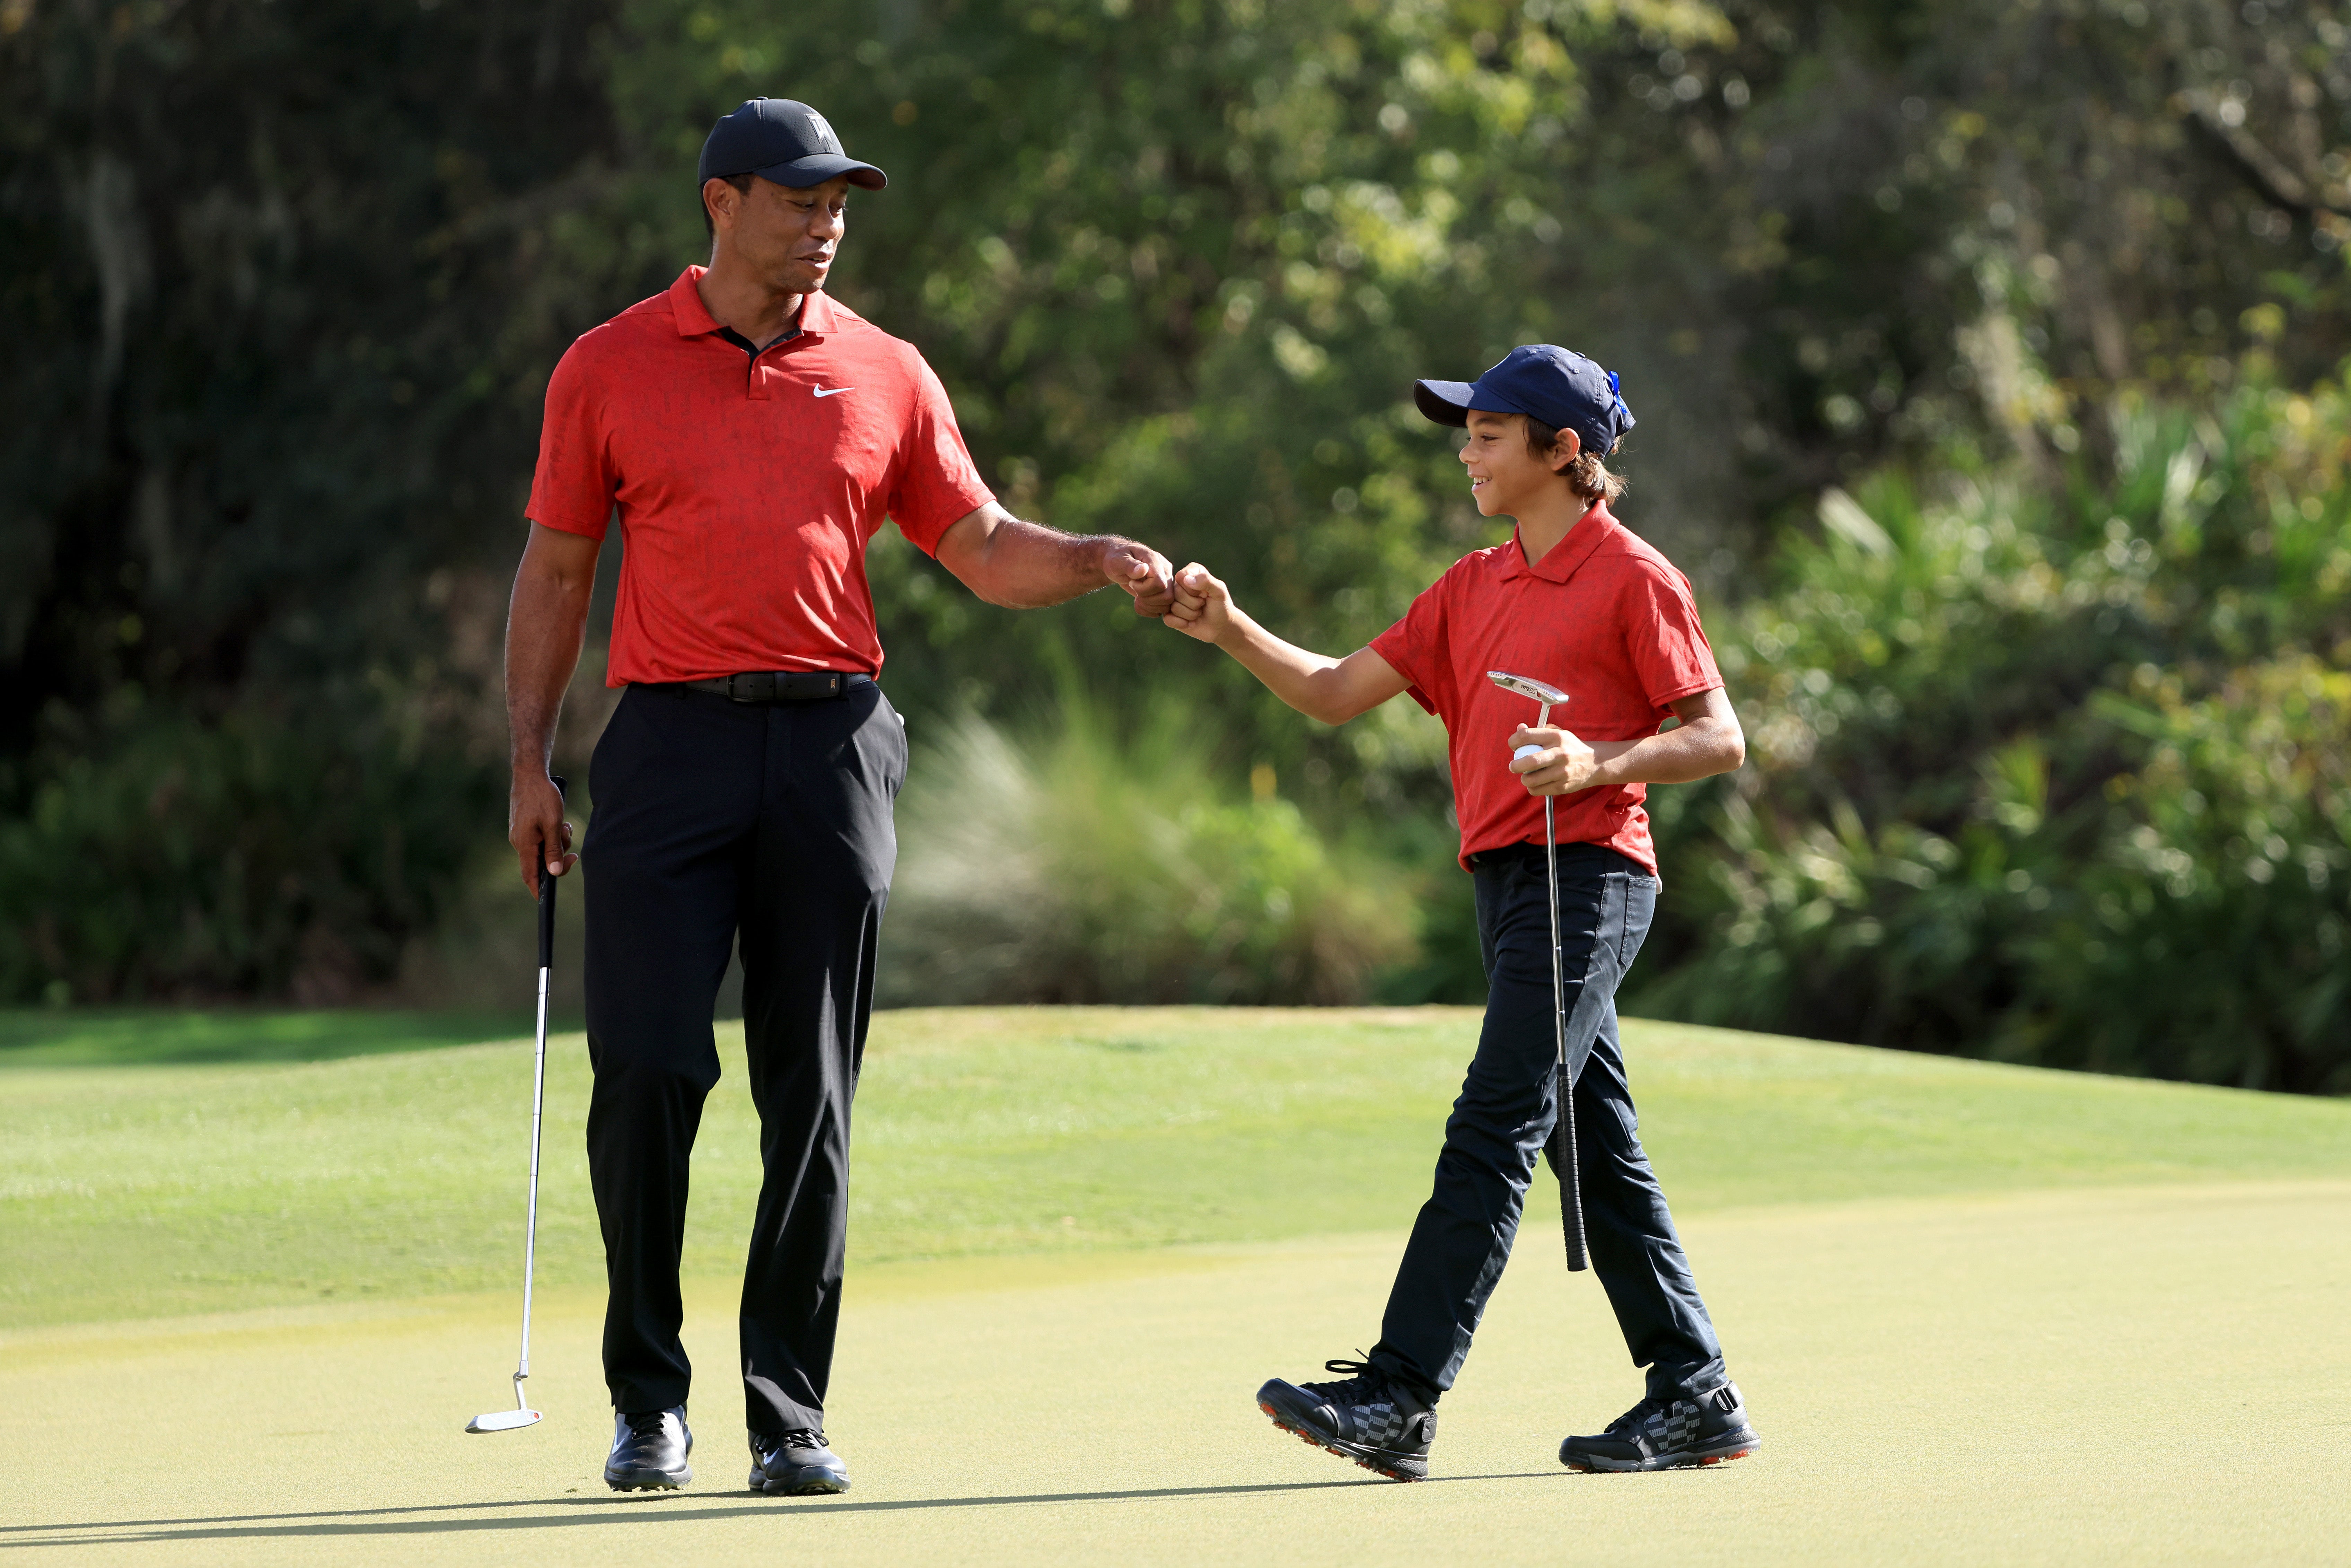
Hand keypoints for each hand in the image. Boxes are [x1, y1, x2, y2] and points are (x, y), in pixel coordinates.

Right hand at [508, 770, 576, 894]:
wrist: (529, 774)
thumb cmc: (542, 796)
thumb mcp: (553, 824)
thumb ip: (553, 850)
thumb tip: (553, 872)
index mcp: (524, 844)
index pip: (529, 875)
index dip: (537, 889)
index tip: (545, 900)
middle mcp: (519, 842)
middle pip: (540, 863)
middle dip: (558, 859)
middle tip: (573, 854)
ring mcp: (521, 834)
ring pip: (543, 849)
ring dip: (558, 843)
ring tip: (565, 827)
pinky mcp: (525, 827)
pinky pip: (541, 839)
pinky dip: (553, 835)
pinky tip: (560, 823)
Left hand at [1103, 540, 1174, 616]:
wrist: (1119, 564)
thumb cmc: (1117, 559)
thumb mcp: (1117, 560)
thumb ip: (1130, 564)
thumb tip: (1143, 569)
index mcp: (1156, 560)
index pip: (1160, 583)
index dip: (1144, 589)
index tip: (1131, 582)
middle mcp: (1166, 571)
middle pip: (1167, 596)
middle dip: (1147, 599)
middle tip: (1134, 590)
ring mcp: (1167, 582)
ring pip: (1166, 605)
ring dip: (1148, 606)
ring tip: (1136, 597)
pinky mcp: (1164, 592)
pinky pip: (1162, 610)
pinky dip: (1148, 611)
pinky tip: (1139, 602)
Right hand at [1162, 563, 1234, 642]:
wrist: (1220, 626)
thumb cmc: (1221, 606)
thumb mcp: (1219, 591)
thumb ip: (1206, 580)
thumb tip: (1186, 579)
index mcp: (1191, 571)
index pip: (1181, 577)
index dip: (1194, 589)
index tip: (1206, 593)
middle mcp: (1179, 583)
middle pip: (1177, 593)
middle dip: (1194, 603)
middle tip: (1202, 604)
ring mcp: (1173, 599)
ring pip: (1173, 607)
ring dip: (1191, 614)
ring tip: (1198, 613)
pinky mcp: (1169, 614)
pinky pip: (1168, 619)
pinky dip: (1183, 623)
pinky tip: (1191, 623)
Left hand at [1508, 724, 1598, 795]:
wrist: (1595, 763)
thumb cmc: (1571, 747)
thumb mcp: (1558, 733)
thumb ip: (1538, 731)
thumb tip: (1519, 728)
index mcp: (1556, 737)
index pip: (1527, 736)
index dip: (1514, 741)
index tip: (1513, 746)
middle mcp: (1560, 753)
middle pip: (1530, 761)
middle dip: (1515, 765)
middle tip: (1513, 766)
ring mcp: (1562, 771)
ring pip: (1531, 779)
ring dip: (1524, 778)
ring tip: (1527, 775)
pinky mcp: (1563, 786)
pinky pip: (1538, 790)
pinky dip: (1532, 787)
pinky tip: (1536, 782)